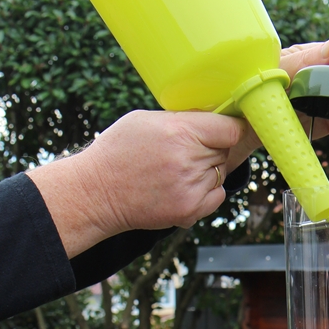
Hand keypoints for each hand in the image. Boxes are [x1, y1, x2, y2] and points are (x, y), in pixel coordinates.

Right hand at [28, 110, 246, 257]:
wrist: (97, 192)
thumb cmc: (119, 151)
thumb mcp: (146, 120)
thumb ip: (184, 119)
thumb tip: (216, 118)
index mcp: (181, 131)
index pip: (231, 129)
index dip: (230, 128)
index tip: (227, 129)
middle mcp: (189, 160)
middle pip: (225, 151)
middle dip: (212, 149)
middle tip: (185, 152)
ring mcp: (191, 188)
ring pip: (221, 173)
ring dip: (207, 171)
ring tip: (176, 171)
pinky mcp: (190, 210)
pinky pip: (217, 196)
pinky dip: (206, 191)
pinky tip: (182, 186)